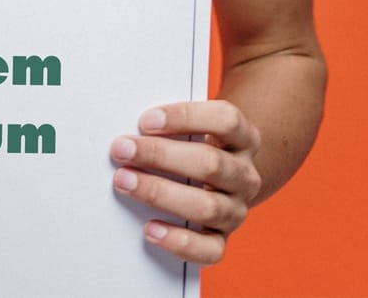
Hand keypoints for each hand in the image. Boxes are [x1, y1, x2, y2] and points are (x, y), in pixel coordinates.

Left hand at [110, 100, 260, 265]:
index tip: (145, 120)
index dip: (186, 117)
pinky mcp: (223, 239)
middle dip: (160, 155)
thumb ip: (171, 126)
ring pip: (207, 206)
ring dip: (160, 193)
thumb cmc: (195, 146)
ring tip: (125, 181)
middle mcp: (245, 175)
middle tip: (123, 149)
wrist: (218, 182)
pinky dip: (179, 241)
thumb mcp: (194, 129)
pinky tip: (150, 229)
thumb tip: (131, 131)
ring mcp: (237, 210)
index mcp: (244, 138)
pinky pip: (209, 250)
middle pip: (210, 163)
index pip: (226, 121)